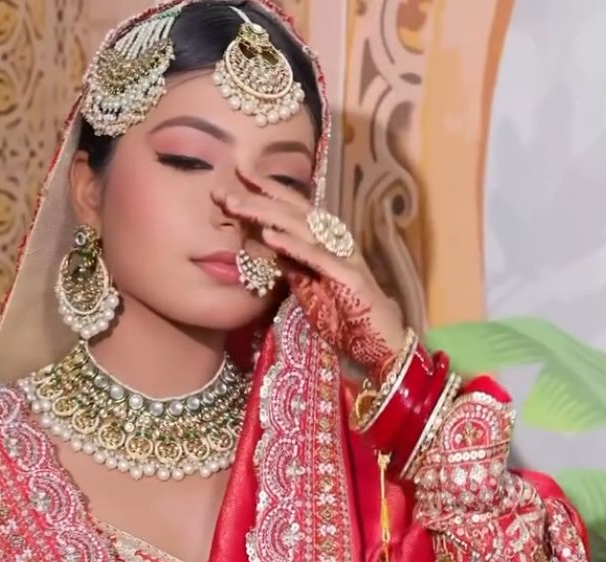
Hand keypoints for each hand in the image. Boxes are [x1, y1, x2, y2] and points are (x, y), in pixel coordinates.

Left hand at [213, 170, 404, 381]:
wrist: (382, 344)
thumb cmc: (347, 317)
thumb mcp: (310, 287)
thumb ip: (291, 264)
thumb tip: (267, 243)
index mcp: (326, 241)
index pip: (293, 208)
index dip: (267, 190)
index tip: (237, 174)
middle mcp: (335, 241)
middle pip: (293, 212)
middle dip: (257, 198)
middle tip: (223, 191)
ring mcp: (343, 257)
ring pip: (302, 228)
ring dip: (267, 214)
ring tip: (237, 205)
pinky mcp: (350, 279)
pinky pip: (318, 258)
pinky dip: (293, 246)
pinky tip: (269, 236)